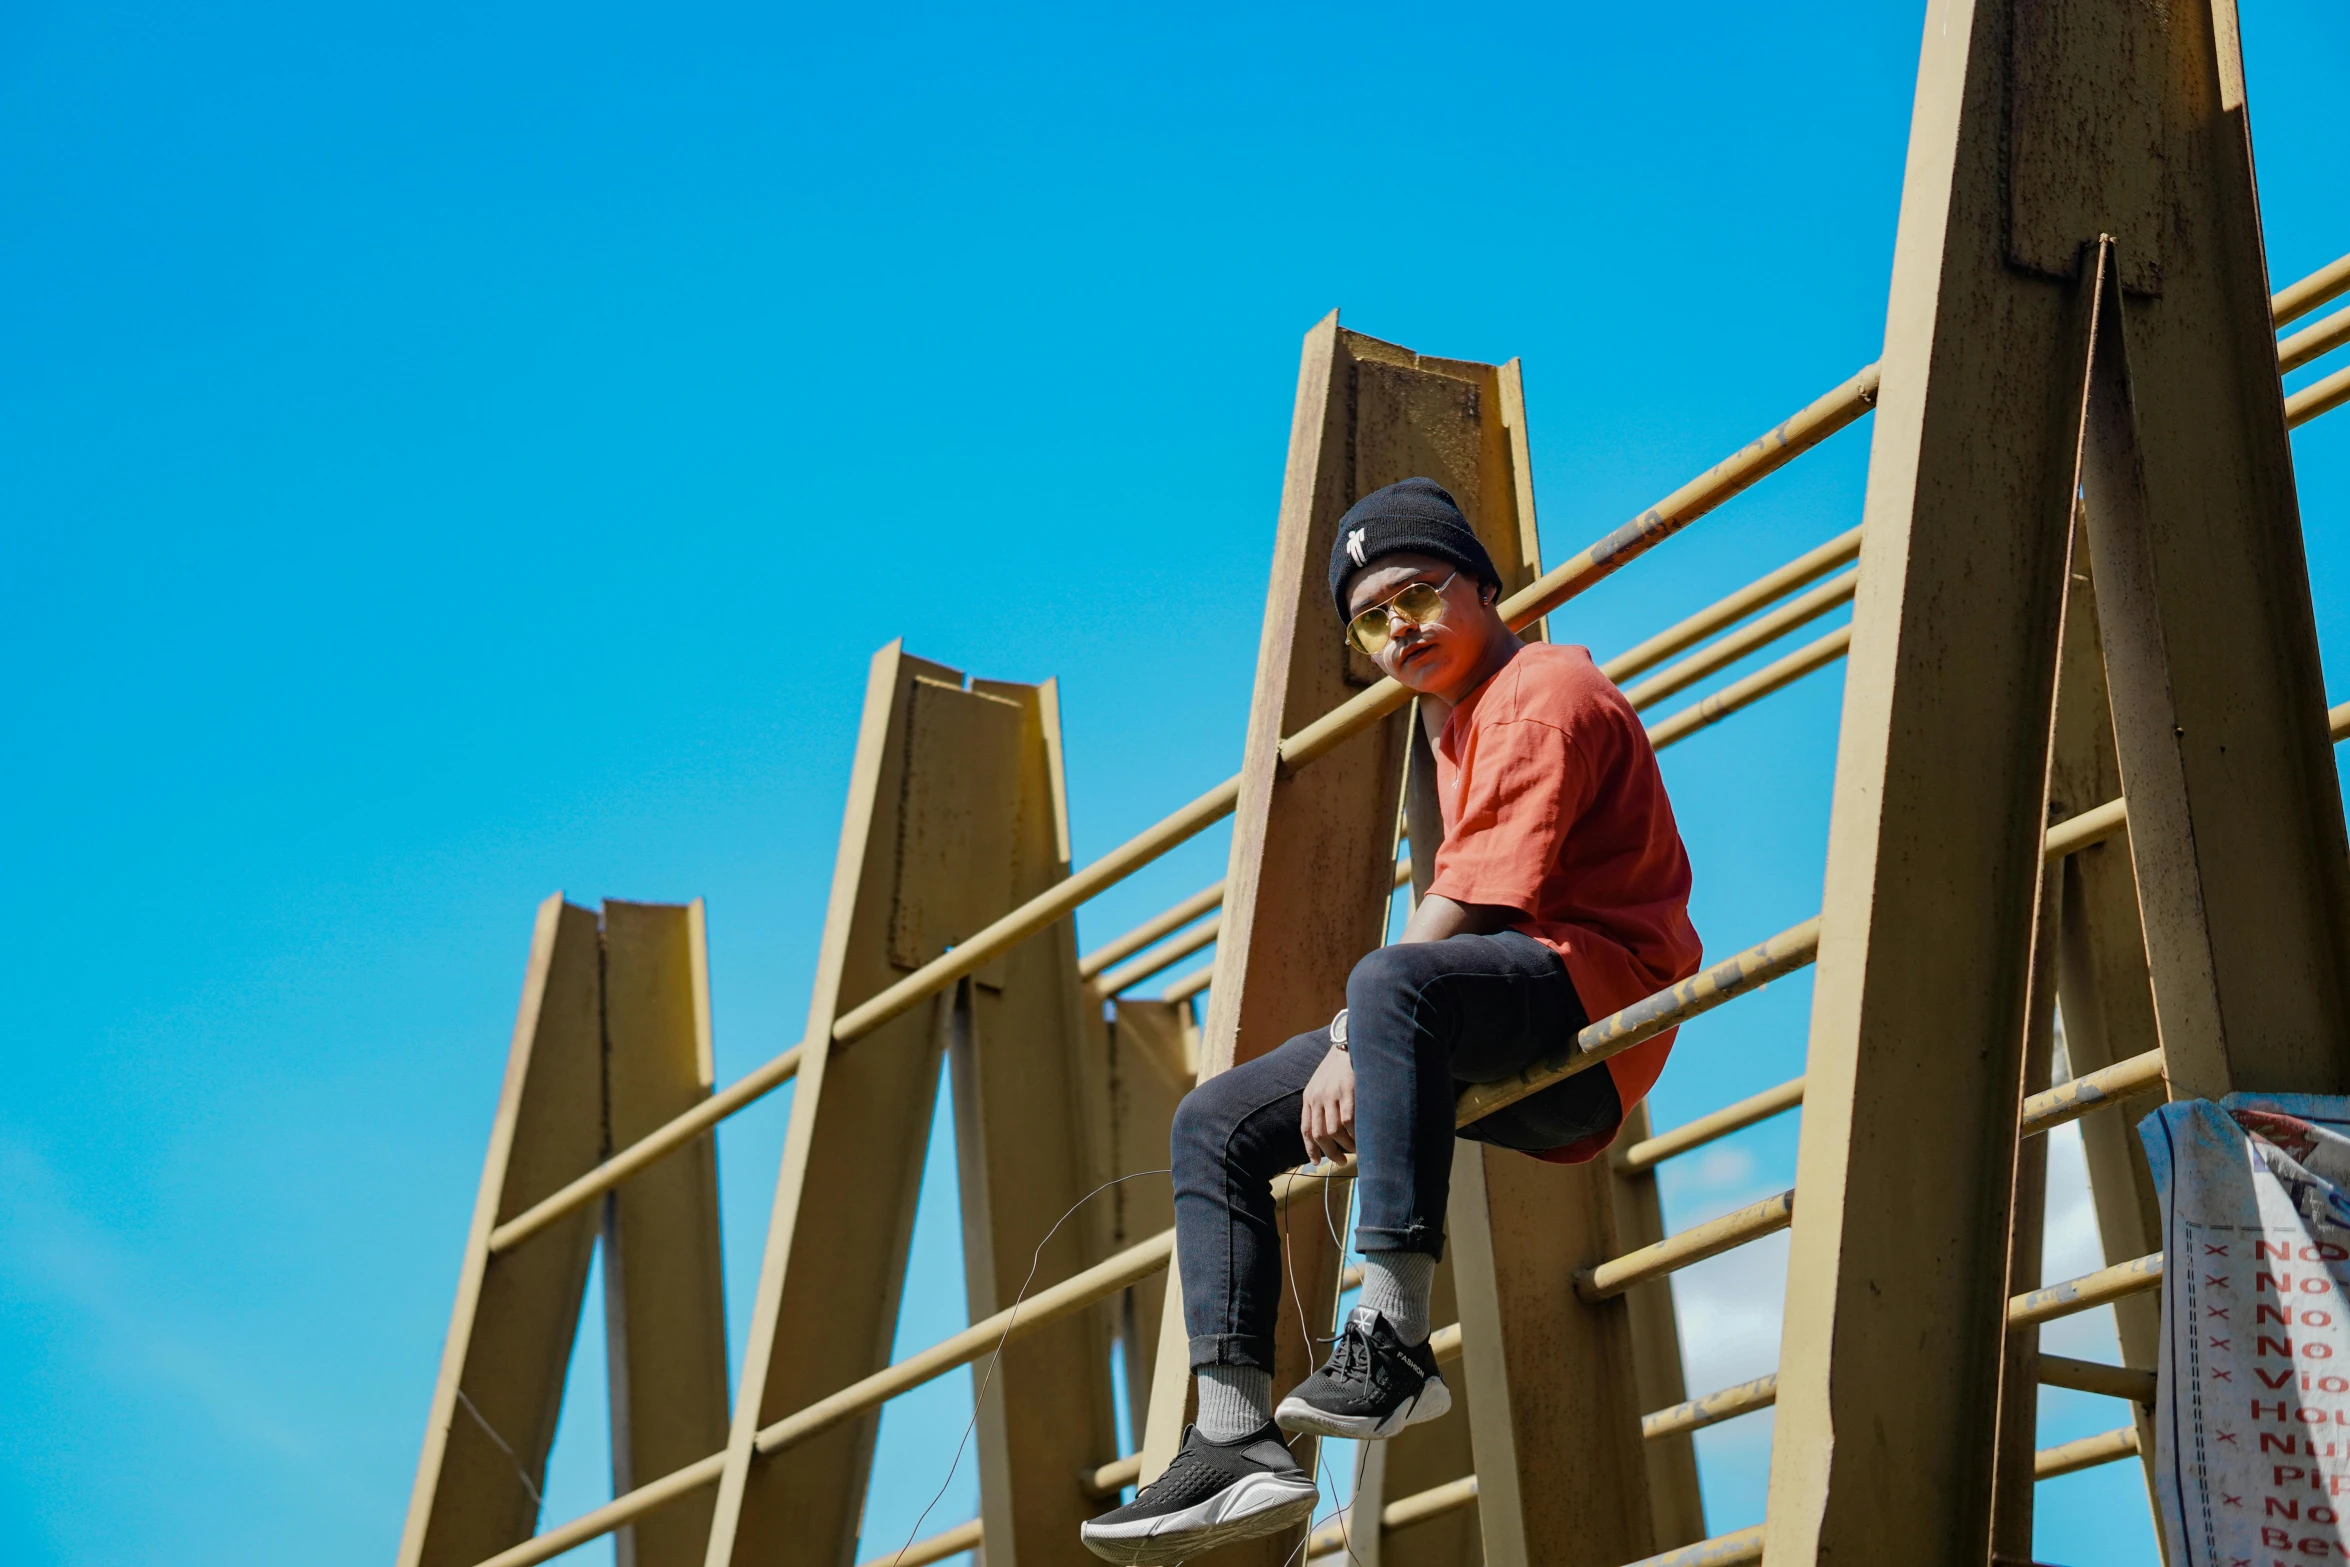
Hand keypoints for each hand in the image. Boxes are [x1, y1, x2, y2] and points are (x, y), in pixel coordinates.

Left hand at [1300, 1045, 1355, 1163]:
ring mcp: (1332, 1095)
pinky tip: (1360, 1138)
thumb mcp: (1321, 1084)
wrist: (1348, 1044)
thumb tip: (1326, 1131)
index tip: (1316, 1163)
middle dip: (1329, 1152)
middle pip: (1319, 1134)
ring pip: (1333, 1131)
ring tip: (1354, 1151)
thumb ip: (1320, 1104)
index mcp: (1309, 1097)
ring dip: (1344, 1146)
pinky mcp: (1347, 1092)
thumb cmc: (1337, 1067)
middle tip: (1340, 1161)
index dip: (1310, 1149)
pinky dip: (1353, 1134)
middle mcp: (1317, 1098)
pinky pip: (1348, 1121)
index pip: (1306, 1129)